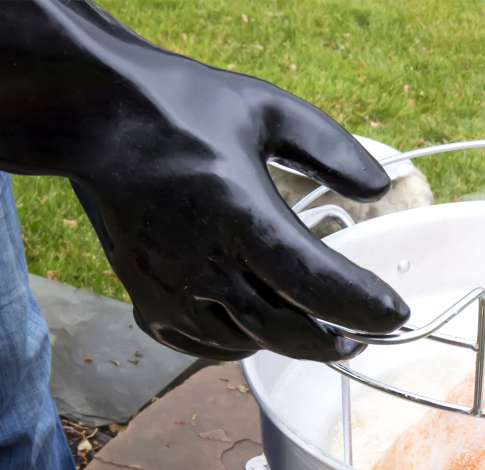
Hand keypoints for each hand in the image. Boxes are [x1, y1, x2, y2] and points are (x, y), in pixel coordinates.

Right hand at [0, 0, 408, 360]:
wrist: (88, 116)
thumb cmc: (179, 107)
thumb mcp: (266, 109)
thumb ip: (331, 147)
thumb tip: (380, 186)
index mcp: (237, 214)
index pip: (315, 284)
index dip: (362, 307)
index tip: (395, 315)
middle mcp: (200, 263)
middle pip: (287, 332)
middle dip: (334, 340)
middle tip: (364, 335)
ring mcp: (168, 289)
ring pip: (248, 345)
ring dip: (290, 344)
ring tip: (322, 331)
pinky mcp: (145, 300)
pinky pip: (205, 347)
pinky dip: (241, 346)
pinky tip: (261, 329)